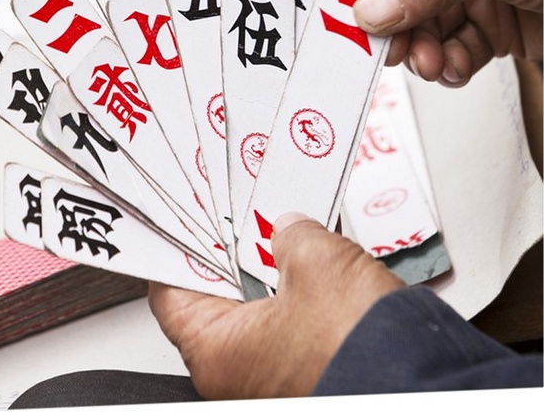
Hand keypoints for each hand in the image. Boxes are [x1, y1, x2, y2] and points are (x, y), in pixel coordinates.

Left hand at [148, 212, 401, 399]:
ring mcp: (277, 376)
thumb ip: (289, 233)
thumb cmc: (359, 347)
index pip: (171, 293)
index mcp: (217, 353)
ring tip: (282, 229)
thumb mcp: (314, 259)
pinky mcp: (313, 371)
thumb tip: (288, 228)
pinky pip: (293, 323)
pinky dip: (298, 291)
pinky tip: (314, 260)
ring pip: (259, 309)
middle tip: (239, 210)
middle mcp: (239, 375)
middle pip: (217, 296)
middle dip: (232, 250)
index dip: (177, 248)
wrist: (424, 385)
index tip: (184, 216)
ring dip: (270, 270)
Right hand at [353, 0, 542, 85]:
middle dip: (394, 15)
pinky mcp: (497, 20)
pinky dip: (449, 61)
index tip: (351, 2)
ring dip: (420, 44)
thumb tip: (369, 7)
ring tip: (427, 61)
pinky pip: (453, 43)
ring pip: (424, 17)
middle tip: (383, 46)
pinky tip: (455, 66)